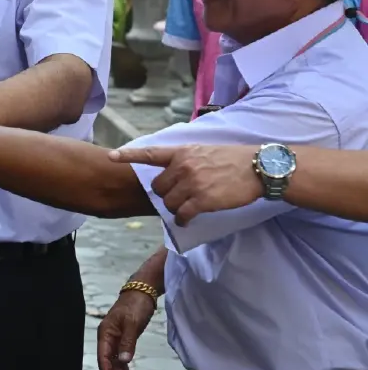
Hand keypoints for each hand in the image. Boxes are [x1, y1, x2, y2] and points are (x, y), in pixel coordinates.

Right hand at [96, 289, 155, 369]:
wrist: (142, 293)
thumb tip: (123, 361)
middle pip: (107, 362)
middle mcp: (107, 338)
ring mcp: (115, 339)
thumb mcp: (132, 323)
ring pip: (114, 362)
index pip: (103, 357)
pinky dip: (124, 369)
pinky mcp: (123, 340)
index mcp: (106, 333)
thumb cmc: (135, 305)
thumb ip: (128, 342)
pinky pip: (121, 358)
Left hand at [109, 144, 259, 224]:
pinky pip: (182, 214)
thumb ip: (185, 158)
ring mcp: (192, 183)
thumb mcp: (204, 150)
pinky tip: (187, 219)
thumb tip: (170, 170)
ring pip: (168, 202)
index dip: (128, 155)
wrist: (258, 168)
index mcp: (182, 152)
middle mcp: (183, 166)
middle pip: (158, 187)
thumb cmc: (233, 160)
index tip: (111, 156)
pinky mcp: (203, 200)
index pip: (150, 153)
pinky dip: (182, 219)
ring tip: (188, 206)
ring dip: (175, 207)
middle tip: (181, 195)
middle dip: (166, 193)